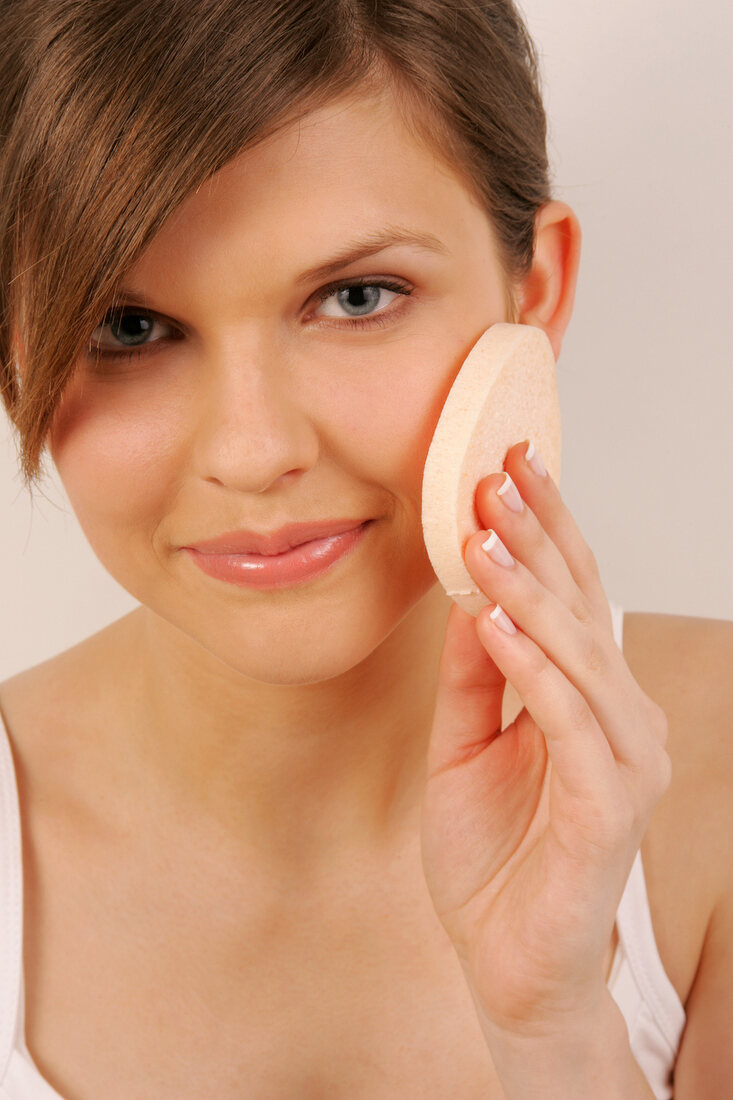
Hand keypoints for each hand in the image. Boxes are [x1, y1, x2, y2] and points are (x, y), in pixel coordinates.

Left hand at [420, 440, 670, 1036]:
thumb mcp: (462, 747)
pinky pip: (567, 722)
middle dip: (537, 537)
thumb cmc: (493, 857)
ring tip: (483, 534)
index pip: (570, 597)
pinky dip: (531, 670)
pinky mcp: (609, 806)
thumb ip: (472, 675)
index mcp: (587, 699)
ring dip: (528, 590)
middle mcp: (620, 719)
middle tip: (497, 471)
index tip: (505, 467)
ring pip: (578, 655)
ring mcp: (622, 761)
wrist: (507, 965)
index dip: (541, 531)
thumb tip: (468, 592)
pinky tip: (494, 624)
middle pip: (582, 608)